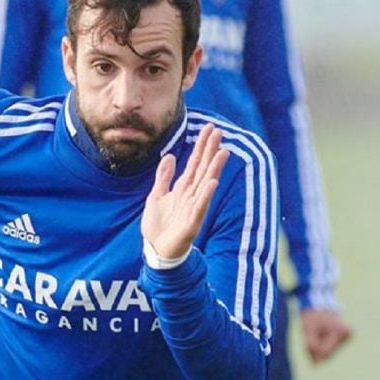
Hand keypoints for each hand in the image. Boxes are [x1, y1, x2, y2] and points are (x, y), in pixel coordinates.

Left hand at [141, 123, 228, 259]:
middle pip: (203, 168)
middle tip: (219, 131)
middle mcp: (191, 195)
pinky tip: (212, 183)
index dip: (202, 146)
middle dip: (210, 150)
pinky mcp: (191, 223)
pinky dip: (205, 195)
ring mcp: (193, 208)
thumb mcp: (156, 196)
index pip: (195, 163)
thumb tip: (170, 156)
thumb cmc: (159, 226)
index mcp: (183, 188)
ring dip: (214, 168)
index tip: (209, 129)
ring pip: (205, 184)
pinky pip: (200, 207)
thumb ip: (164, 177)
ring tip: (223, 152)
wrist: (157, 251)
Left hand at [299, 308, 351, 362]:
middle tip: (309, 337)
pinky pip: (333, 346)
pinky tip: (321, 332)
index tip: (306, 341)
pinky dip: (325, 343)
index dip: (312, 350)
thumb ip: (311, 346)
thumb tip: (316, 365)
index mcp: (340, 330)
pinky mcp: (346, 335)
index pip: (324, 352)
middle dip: (316, 349)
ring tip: (315, 332)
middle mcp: (348, 333)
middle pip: (328, 353)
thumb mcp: (307, 329)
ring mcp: (348, 334)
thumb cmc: (312, 314)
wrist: (319, 299)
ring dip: (320, 346)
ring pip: (330, 351)